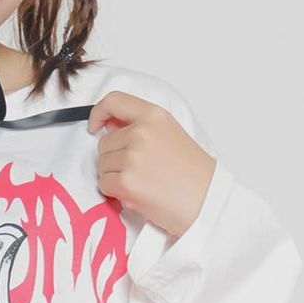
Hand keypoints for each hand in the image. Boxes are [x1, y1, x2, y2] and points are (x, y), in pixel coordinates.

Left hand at [88, 91, 216, 239]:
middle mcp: (141, 132)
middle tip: (140, 170)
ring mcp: (132, 157)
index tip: (96, 125)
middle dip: (114, 158)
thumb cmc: (192, 173)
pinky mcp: (126, 182)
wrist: (207, 201)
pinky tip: (139, 193)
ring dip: (115, 176)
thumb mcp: (169, 134)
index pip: (114, 101)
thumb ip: (139, 126)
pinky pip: (104, 184)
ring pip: (102, 165)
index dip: (99, 112)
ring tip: (144, 181)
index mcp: (154, 116)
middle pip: (104, 143)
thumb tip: (108, 126)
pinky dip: (115, 192)